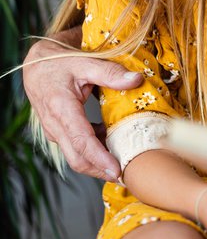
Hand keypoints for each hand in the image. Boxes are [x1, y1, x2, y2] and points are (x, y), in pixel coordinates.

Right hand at [24, 36, 141, 179]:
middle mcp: (56, 125)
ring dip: (100, 163)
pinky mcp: (60, 133)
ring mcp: (56, 132)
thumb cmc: (60, 64)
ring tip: (126, 162)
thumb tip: (136, 79)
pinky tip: (114, 143)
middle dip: (101, 170)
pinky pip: (77, 148)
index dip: (99, 158)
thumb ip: (110, 72)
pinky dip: (96, 151)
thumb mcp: (85, 62)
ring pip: (77, 156)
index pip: (81, 141)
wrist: (37, 66)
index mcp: (61, 109)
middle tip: (127, 176)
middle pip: (78, 158)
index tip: (116, 170)